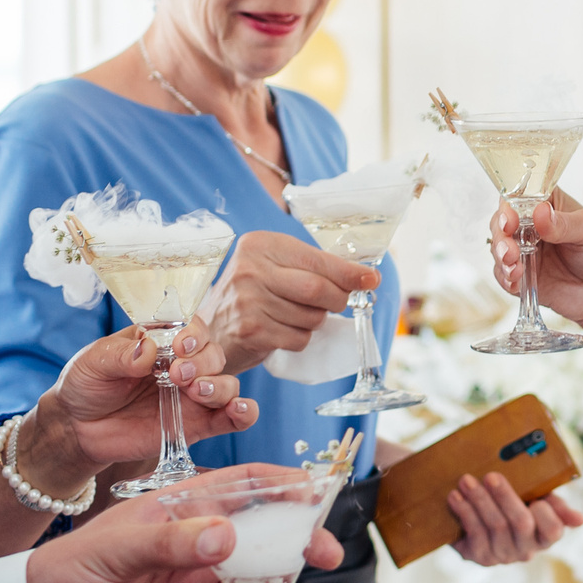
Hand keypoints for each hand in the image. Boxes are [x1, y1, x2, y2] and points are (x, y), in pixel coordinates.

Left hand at [21, 323, 258, 483]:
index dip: (194, 334)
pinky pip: (231, 419)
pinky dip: (244, 413)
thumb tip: (148, 350)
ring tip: (196, 392)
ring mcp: (192, 397)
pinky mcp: (196, 426)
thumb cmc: (86, 385)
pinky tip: (240, 410)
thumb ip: (121, 355)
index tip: (180, 346)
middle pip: (214, 354)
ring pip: (227, 383)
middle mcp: (184, 366)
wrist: (77, 428)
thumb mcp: (94, 362)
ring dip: (220, 386)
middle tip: (177, 374)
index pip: (193, 328)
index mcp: (163, 342)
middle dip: (202, 362)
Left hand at [25, 466, 344, 582]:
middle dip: (298, 551)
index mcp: (178, 512)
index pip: (241, 489)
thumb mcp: (114, 550)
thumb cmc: (60, 576)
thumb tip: (227, 536)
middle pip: (261, 544)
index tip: (317, 496)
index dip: (282, 488)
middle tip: (327, 559)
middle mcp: (193, 549)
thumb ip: (172, 543)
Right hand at [205, 230, 380, 370]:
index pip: (317, 260)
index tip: (372, 279)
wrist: (210, 330)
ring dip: (316, 321)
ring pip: (312, 316)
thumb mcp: (274, 267)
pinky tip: (283, 331)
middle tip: (340, 302)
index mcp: (259, 245)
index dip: (350, 273)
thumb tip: (367, 277)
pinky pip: (299, 338)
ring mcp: (248, 302)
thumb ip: (314, 267)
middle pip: (318, 289)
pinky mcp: (252, 332)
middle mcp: (250, 270)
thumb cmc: (252, 294)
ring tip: (296, 315)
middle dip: (338, 299)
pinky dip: (301, 338)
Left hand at [447, 472, 582, 565]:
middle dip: (505, 498)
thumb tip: (581, 520)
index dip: (547, 517)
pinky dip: (464, 512)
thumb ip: (556, 504)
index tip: (538, 501)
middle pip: (520, 523)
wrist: (483, 518)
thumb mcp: (539, 500)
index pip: (553, 531)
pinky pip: (473, 533)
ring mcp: (502, 555)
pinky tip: (455, 497)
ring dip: (479, 501)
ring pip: (493, 526)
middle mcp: (526, 550)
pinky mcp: (479, 557)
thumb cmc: (518, 504)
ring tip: (466, 481)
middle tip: (491, 476)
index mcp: (545, 536)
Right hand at [488, 187, 582, 329]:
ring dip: (500, 255)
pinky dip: (504, 277)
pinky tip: (514, 280)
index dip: (509, 204)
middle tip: (509, 248)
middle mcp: (531, 225)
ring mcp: (525, 251)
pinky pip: (503, 274)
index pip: (520, 195)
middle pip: (502, 220)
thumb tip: (540, 212)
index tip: (510, 218)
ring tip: (513, 265)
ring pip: (498, 246)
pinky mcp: (522, 276)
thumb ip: (564, 224)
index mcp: (549, 204)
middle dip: (501, 233)